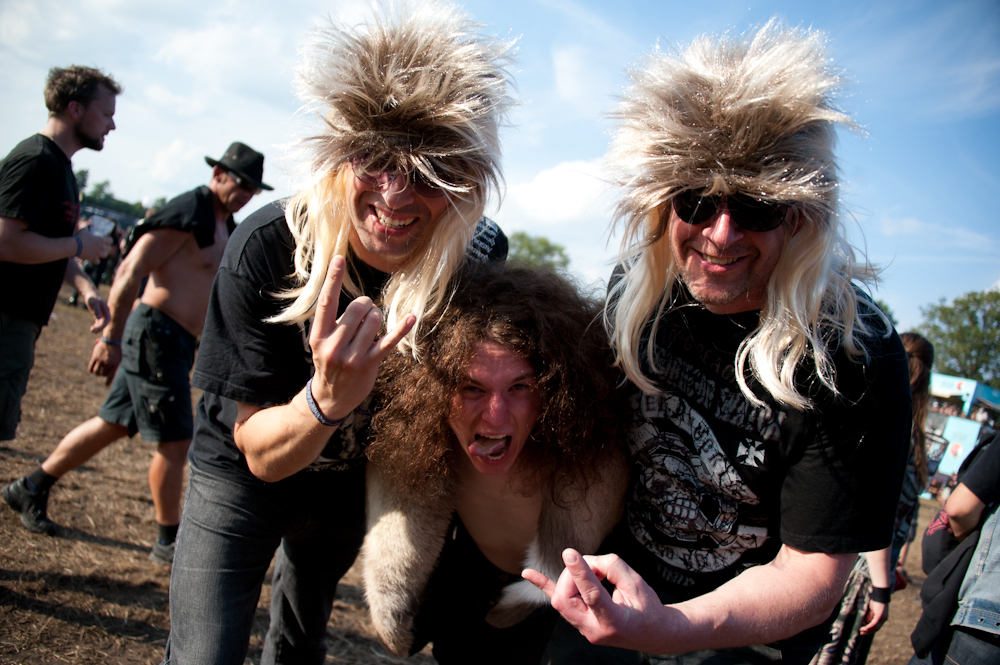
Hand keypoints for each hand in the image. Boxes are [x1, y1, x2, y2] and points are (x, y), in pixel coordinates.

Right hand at [76, 228, 112, 262]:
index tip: (106, 241)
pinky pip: (98, 262)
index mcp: (101, 240)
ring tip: (98, 253)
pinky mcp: (93, 259)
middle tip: (101, 247)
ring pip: (105, 255)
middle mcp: (102, 247)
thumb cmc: (79, 237)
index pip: (111, 241)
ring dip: (102, 254)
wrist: (74, 245)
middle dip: (106, 247)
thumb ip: (87, 229)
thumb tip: (86, 228)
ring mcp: (98, 254)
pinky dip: (96, 261)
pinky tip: (93, 258)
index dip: (109, 240)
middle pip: (109, 248)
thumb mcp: (84, 230)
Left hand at [85, 295, 110, 331]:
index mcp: (106, 310)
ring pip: (102, 323)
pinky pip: (99, 322)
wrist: (90, 294)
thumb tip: (99, 318)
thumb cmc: (92, 298)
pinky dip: (96, 326)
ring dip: (98, 328)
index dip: (103, 325)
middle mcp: (105, 313)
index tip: (97, 328)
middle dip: (100, 328)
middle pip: (105, 323)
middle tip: (93, 331)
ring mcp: (102, 314)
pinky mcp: (98, 315)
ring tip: (92, 331)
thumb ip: (97, 310)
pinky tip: (92, 328)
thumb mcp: (94, 303)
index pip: (107, 320)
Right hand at [88, 337, 121, 384]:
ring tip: (99, 370)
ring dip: (97, 372)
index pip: (110, 377)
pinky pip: (90, 368)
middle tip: (104, 371)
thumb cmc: (118, 350)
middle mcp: (107, 364)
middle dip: (103, 374)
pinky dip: (91, 370)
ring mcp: (100, 361)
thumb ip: (116, 367)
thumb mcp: (120, 359)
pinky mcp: (94, 357)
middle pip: (102, 374)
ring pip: (96, 372)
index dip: (107, 382)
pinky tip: (93, 369)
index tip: (106, 385)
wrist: (112, 340)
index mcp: (114, 365)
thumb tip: (112, 376)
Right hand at [308, 255, 414, 419]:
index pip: (326, 302)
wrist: (330, 397)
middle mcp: (333, 345)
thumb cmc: (328, 361)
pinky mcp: (369, 364)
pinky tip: (412, 317)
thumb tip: (362, 300)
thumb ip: (333, 321)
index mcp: (318, 335)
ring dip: (376, 318)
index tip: (338, 258)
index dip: (332, 280)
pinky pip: (388, 341)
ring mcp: (352, 356)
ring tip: (370, 327)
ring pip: (373, 320)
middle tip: (365, 312)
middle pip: (357, 308)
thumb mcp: (321, 341)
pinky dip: (401, 328)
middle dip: (365, 305)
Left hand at [523, 548, 665, 650]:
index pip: (592, 596)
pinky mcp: (580, 622)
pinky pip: (559, 603)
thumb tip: (586, 559)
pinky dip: (545, 586)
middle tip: (600, 568)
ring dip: (573, 579)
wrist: (655, 634)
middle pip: (568, 596)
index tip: (569, 553)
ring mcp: (583, 629)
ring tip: (598, 575)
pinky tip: (528, 574)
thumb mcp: (637, 583)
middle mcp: (594, 630)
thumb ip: (612, 566)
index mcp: (614, 622)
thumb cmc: (648, 608)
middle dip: (576, 574)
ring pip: (562, 598)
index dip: (580, 573)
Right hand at [859, 599, 888, 634]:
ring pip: (875, 627)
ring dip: (868, 630)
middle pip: (876, 628)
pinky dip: (869, 626)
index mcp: (882, 618)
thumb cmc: (875, 600)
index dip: (871, 630)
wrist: (880, 594)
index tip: (864, 632)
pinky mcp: (880, 616)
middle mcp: (883, 619)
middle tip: (861, 633)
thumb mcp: (872, 610)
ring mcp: (882, 618)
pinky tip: (865, 628)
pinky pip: (874, 623)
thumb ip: (870, 615)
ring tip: (861, 631)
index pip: (877, 627)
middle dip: (868, 632)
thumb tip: (865, 622)